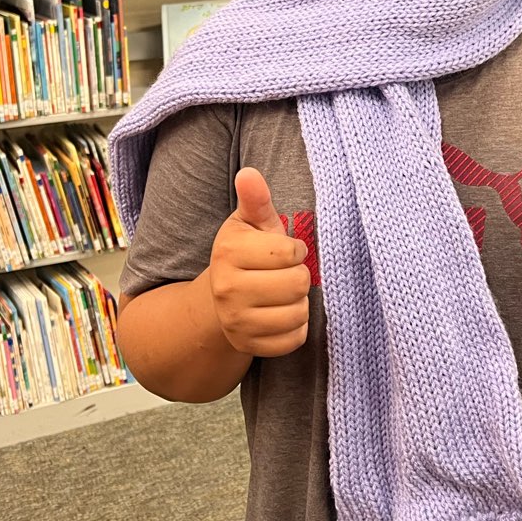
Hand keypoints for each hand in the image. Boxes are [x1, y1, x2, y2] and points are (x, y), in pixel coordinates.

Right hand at [208, 168, 309, 356]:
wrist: (221, 298)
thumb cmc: (246, 253)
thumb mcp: (250, 223)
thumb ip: (255, 199)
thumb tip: (249, 173)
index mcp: (228, 252)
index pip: (290, 252)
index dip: (296, 249)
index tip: (286, 250)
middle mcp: (227, 289)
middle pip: (296, 284)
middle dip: (299, 276)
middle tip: (285, 273)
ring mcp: (235, 322)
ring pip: (297, 313)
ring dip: (299, 303)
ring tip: (284, 294)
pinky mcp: (248, 347)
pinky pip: (294, 340)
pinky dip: (296, 328)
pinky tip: (282, 315)